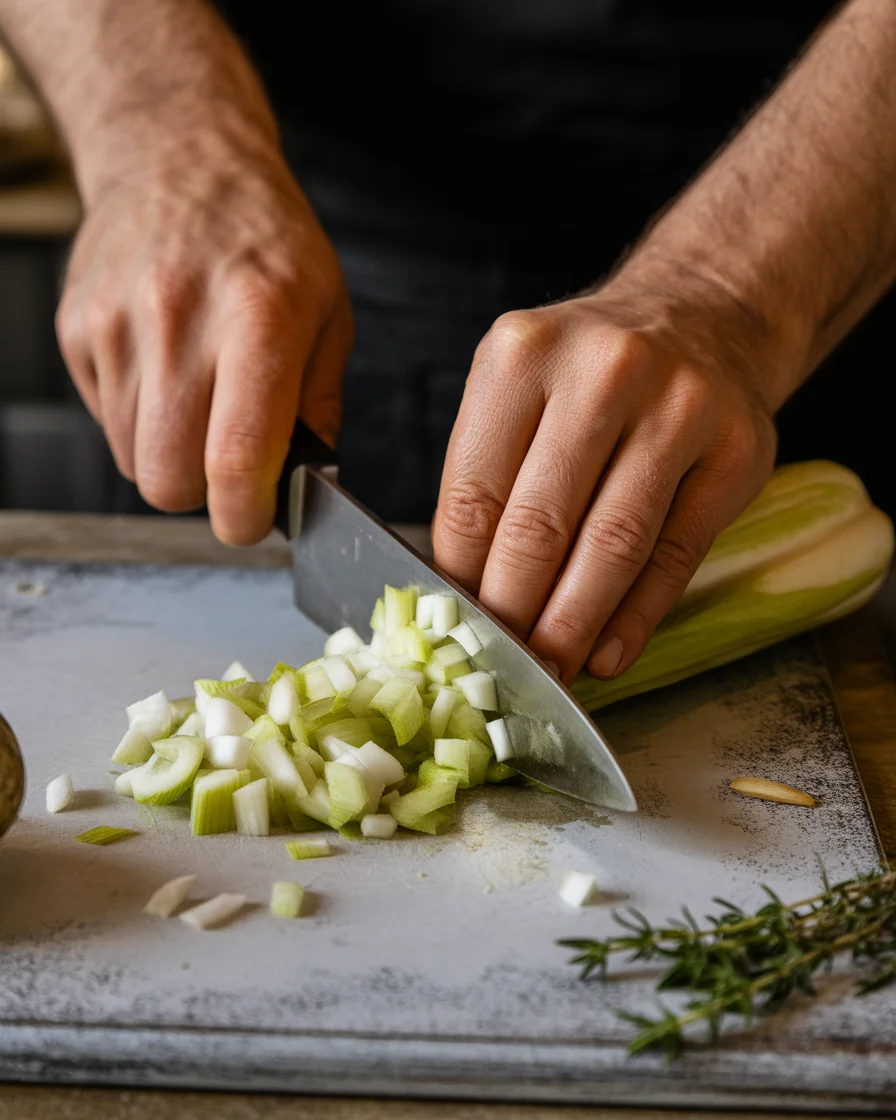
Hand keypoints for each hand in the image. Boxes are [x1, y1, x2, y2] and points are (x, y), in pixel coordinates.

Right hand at [57, 138, 352, 543]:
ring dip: (170, 456)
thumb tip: (302, 485)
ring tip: (201, 405)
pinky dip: (140, 422)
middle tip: (229, 469)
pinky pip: (106, 422)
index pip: (234, 458)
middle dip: (201, 495)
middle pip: (166, 479)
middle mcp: (179, 318)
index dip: (243, 516)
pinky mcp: (78, 329)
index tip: (253, 519)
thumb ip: (319, 407)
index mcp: (259, 317)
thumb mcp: (329, 313)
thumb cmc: (267, 242)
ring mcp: (117, 323)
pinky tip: (166, 376)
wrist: (180, 160)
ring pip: (131, 460)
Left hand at [433, 287, 777, 684]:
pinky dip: (636, 617)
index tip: (458, 625)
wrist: (699, 319)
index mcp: (522, 355)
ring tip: (551, 669)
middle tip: (501, 662)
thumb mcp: (517, 390)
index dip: (462, 576)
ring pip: (613, 546)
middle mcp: (602, 372)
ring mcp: (679, 408)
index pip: (475, 494)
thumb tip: (462, 592)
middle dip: (514, 612)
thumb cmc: (585, 376)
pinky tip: (609, 653)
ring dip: (573, 626)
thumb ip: (488, 477)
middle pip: (541, 525)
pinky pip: (675, 555)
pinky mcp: (736, 452)